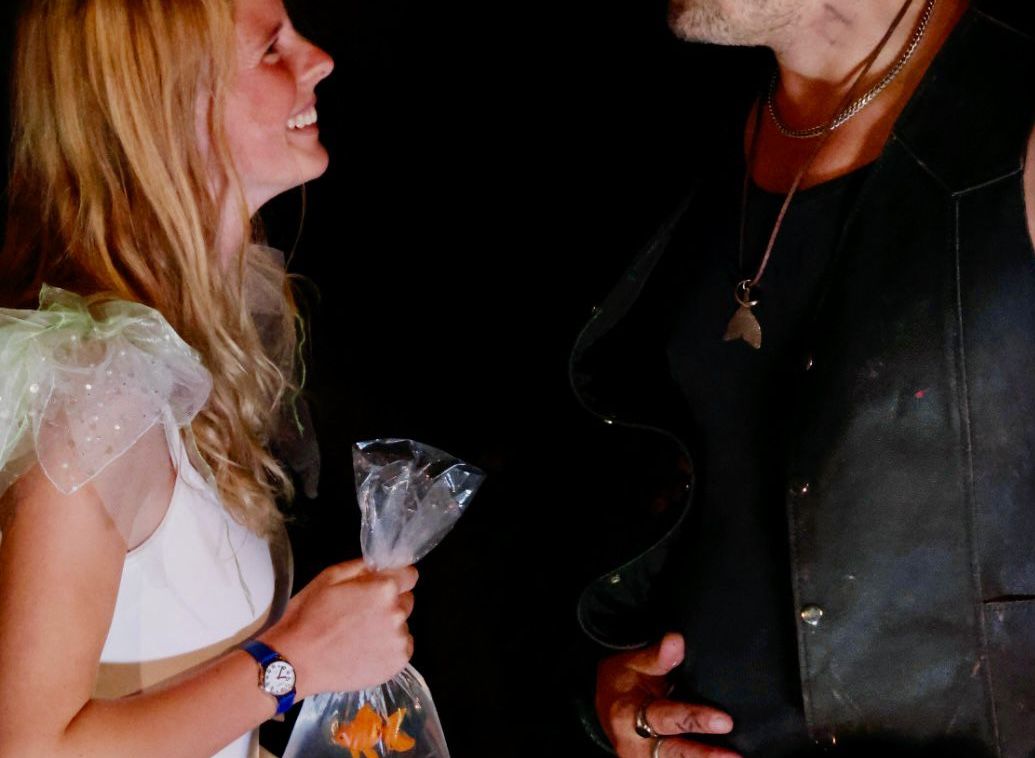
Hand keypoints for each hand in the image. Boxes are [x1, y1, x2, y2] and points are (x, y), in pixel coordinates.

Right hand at [261, 559, 417, 696]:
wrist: (295, 662)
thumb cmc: (308, 617)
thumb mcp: (329, 578)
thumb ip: (362, 567)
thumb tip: (382, 564)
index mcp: (383, 589)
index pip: (409, 575)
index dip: (395, 578)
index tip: (380, 586)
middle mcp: (397, 614)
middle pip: (405, 600)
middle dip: (389, 603)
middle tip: (360, 613)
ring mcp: (398, 642)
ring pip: (402, 626)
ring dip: (387, 627)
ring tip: (358, 636)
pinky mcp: (396, 665)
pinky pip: (400, 648)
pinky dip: (387, 648)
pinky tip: (363, 651)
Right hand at [595, 632, 739, 757]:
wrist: (605, 706)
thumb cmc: (622, 681)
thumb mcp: (632, 664)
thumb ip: (657, 657)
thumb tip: (676, 640)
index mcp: (627, 714)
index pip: (665, 717)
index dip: (695, 719)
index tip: (724, 721)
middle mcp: (634, 743)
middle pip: (673, 752)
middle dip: (704, 755)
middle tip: (734, 757)